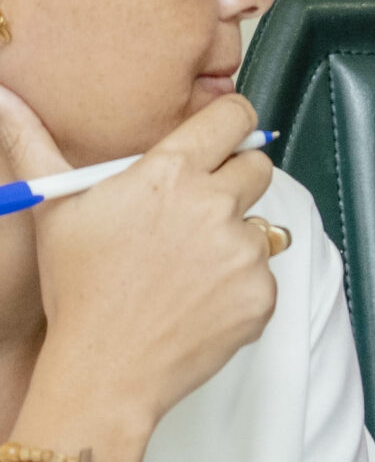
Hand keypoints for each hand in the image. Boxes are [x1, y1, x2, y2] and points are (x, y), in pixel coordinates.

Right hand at [0, 90, 278, 461]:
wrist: (106, 368)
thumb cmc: (78, 288)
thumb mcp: (54, 209)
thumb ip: (33, 143)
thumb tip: (2, 93)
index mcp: (169, 174)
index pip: (232, 118)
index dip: (234, 122)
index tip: (228, 133)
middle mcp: (214, 205)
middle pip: (258, 168)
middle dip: (235, 180)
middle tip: (197, 212)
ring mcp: (244, 251)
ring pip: (257, 225)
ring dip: (232, 239)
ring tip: (183, 268)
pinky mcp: (263, 293)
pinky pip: (262, 274)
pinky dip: (239, 285)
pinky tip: (197, 300)